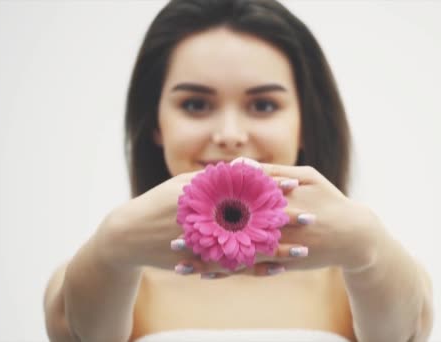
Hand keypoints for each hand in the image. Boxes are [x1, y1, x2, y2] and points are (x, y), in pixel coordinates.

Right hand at [92, 170, 309, 277]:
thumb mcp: (186, 184)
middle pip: (254, 219)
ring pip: (250, 248)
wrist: (129, 235)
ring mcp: (207, 244)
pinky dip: (257, 269)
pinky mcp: (205, 263)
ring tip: (303, 250)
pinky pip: (236, 269)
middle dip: (284, 219)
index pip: (245, 189)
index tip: (297, 184)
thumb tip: (248, 166)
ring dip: (278, 250)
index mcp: (206, 196)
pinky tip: (278, 271)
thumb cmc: (159, 204)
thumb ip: (218, 176)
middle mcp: (210, 220)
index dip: (272, 187)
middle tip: (311, 217)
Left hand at [176, 159, 383, 278]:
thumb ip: (272, 171)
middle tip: (172, 237)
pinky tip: (208, 275)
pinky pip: (250, 269)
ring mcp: (278, 245)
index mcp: (279, 196)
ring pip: (236, 252)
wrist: (354, 235)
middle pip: (231, 228)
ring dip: (208, 258)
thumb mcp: (307, 176)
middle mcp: (276, 222)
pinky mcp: (282, 263)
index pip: (238, 198)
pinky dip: (229, 271)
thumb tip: (239, 164)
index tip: (182, 204)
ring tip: (181, 262)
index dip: (209, 202)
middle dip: (201, 234)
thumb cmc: (329, 199)